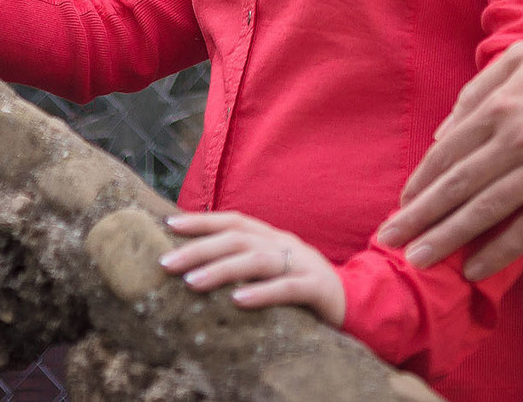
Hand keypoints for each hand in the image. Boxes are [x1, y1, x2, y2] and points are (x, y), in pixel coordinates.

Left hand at [160, 211, 345, 325]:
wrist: (355, 300)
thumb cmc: (303, 285)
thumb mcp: (274, 266)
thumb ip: (246, 260)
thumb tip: (199, 262)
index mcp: (272, 236)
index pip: (233, 220)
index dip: (202, 220)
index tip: (168, 224)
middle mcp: (285, 244)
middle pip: (238, 239)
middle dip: (199, 248)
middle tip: (166, 263)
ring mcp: (302, 264)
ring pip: (258, 261)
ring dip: (221, 270)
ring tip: (191, 283)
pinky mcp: (317, 288)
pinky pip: (287, 289)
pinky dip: (262, 293)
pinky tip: (238, 301)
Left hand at [374, 39, 522, 281]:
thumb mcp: (520, 58)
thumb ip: (477, 91)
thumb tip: (444, 131)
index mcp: (499, 106)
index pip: (448, 152)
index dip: (422, 182)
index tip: (402, 205)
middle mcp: (515, 139)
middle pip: (457, 185)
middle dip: (420, 217)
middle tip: (391, 242)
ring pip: (486, 210)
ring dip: (448, 238)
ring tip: (420, 260)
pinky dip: (500, 251)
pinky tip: (474, 269)